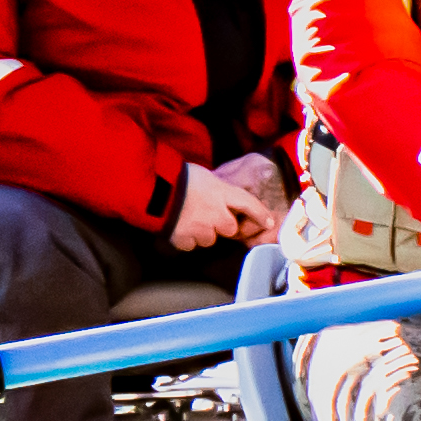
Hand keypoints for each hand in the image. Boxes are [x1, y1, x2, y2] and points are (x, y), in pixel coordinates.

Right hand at [169, 153, 285, 250]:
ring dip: (204, 233)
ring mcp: (201, 229)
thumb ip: (217, 189)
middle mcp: (216, 213)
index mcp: (221, 193)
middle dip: (223, 225)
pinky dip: (187, 239)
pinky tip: (178, 227)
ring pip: (210, 239)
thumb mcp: (204, 175)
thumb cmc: (176, 176)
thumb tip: (220, 195)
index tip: (269, 223)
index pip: (248, 203)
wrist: (152, 189)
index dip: (260, 214)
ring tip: (189, 220)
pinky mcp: (185, 240)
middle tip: (209, 216)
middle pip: (230, 228)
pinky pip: (192, 245)